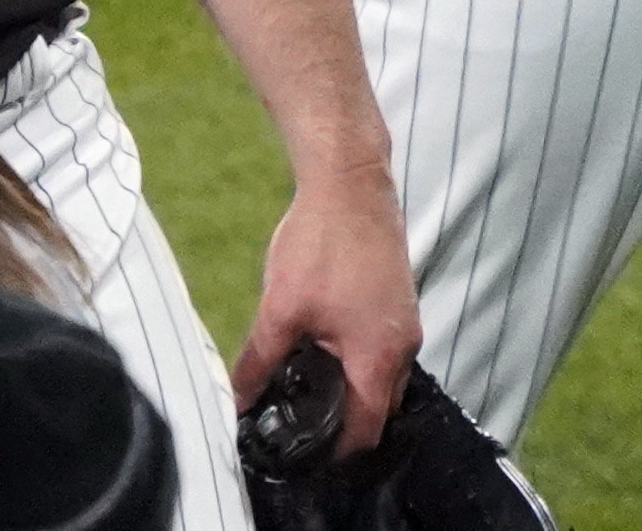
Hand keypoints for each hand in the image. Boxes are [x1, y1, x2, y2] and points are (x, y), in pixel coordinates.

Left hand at [233, 169, 421, 456]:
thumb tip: (237, 400)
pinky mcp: (397, 301)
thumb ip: (258, 362)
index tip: (308, 459)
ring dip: (352, 387)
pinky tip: (324, 348)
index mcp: (379, 359)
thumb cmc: (321, 243)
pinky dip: (359, 358)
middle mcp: (403, 347)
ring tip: (308, 389)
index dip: (338, 452)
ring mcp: (405, 322)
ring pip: (382, 376)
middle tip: (302, 427)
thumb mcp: (280, 309)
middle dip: (345, 422)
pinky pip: (383, 348)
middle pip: (380, 407)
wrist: (348, 183)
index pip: (367, 430)